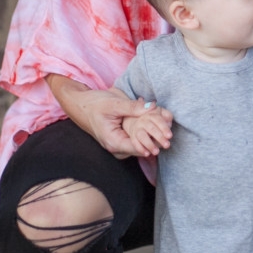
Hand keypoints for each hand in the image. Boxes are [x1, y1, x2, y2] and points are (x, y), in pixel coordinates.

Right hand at [46, 74, 170, 158]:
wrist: (81, 104)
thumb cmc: (94, 104)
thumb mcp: (114, 103)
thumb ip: (133, 107)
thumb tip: (153, 107)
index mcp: (114, 143)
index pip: (140, 149)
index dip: (155, 141)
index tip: (168, 134)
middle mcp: (118, 148)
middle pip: (143, 148)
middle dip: (157, 139)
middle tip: (171, 130)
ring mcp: (120, 145)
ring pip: (143, 143)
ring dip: (154, 135)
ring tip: (167, 124)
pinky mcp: (123, 139)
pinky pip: (139, 138)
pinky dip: (148, 131)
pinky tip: (157, 121)